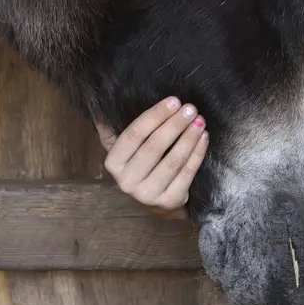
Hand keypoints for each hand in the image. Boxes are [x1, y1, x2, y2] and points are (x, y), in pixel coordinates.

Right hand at [96, 97, 206, 219]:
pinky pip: (187, 174)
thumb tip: (99, 110)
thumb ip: (112, 131)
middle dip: (175, 125)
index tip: (174, 101)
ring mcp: (148, 194)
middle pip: (154, 147)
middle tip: (190, 109)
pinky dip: (197, 153)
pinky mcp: (169, 201)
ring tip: (199, 121)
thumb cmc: (139, 167)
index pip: (134, 134)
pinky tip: (204, 138)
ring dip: (189, 138)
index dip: (155, 116)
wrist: (155, 203)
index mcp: (113, 163)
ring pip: (173, 161)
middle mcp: (127, 181)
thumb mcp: (122, 151)